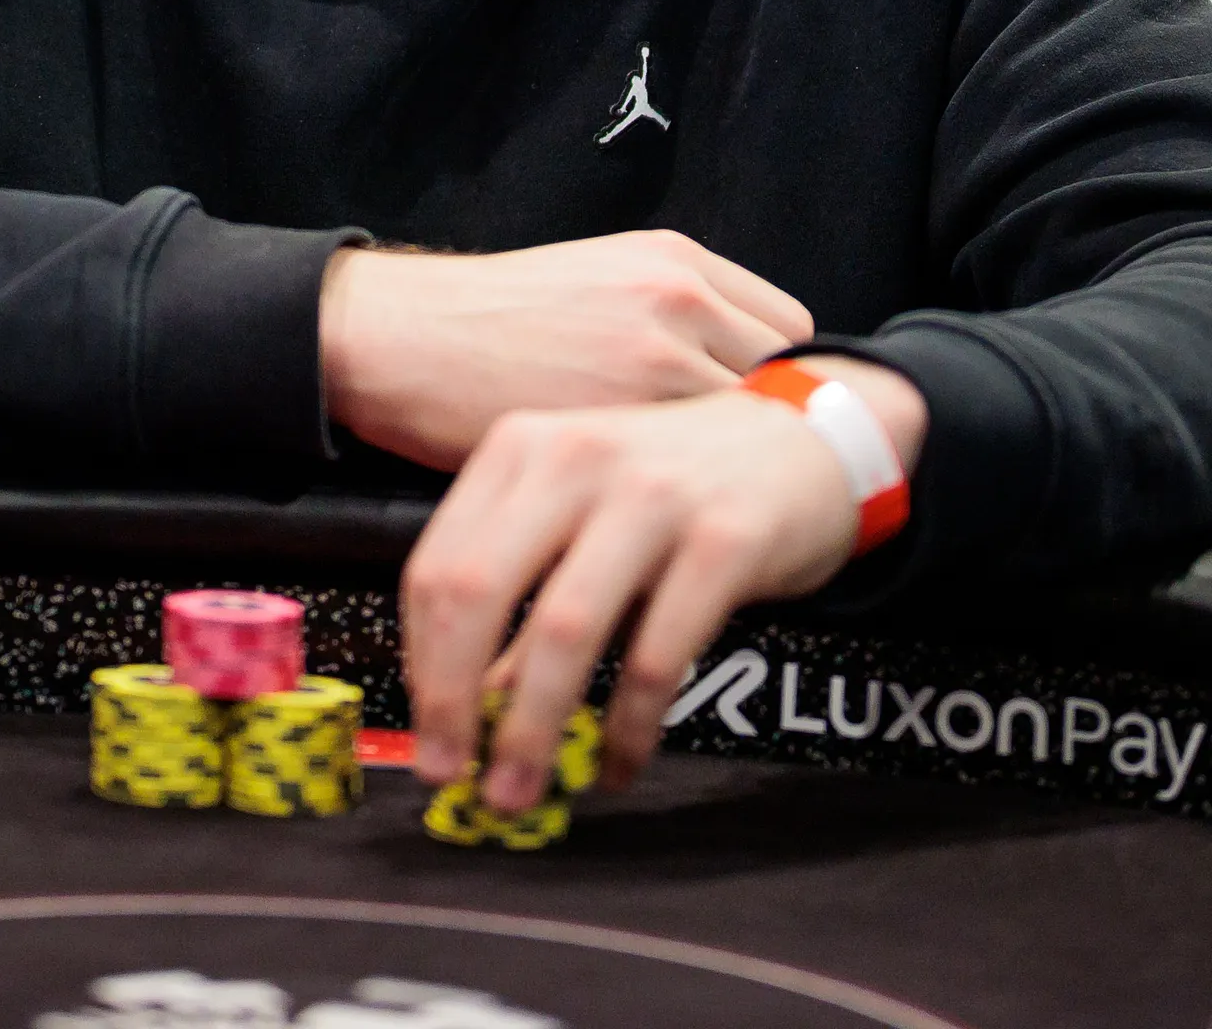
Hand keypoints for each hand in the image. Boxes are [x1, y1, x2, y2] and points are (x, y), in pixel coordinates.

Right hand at [320, 230, 813, 470]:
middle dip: (766, 426)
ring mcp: (653, 356)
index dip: (775, 377)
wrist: (403, 336)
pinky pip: (693, 471)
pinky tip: (666, 512)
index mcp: (675, 259)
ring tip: (710, 499)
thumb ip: (670, 312)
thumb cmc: (488, 318)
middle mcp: (678, 296)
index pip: (787, 326)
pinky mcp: (618, 419)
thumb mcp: (597, 279)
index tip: (758, 414)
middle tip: (740, 467)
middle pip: (782, 378)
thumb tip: (726, 372)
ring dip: (733, 467)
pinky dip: (688, 496)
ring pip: (747, 431)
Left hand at [401, 358, 927, 811]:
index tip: (427, 730)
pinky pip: (656, 656)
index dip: (420, 662)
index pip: (436, 563)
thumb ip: (524, 590)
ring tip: (521, 789)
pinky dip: (628, 728)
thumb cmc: (678, 480)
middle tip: (451, 774)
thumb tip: (469, 701)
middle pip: (478, 590)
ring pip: (563, 631)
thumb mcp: (583, 509)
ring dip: (532, 729)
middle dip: (452, 700)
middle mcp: (577, 457)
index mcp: (525, 447)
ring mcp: (652, 495)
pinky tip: (619, 764)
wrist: (805, 437)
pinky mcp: (725, 540)